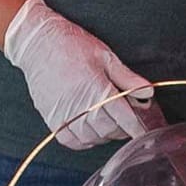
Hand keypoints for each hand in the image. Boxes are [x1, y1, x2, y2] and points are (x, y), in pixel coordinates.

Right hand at [1, 0, 162, 150]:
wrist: (38, 43)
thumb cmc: (72, 45)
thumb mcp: (105, 56)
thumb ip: (127, 78)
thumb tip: (148, 92)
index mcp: (98, 90)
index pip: (125, 119)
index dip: (138, 128)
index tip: (145, 133)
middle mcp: (82, 106)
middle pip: (110, 131)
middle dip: (122, 128)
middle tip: (125, 117)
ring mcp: (65, 115)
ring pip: (93, 138)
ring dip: (105, 134)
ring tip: (108, 121)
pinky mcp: (52, 119)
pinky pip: (72, 141)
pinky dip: (84, 140)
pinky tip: (89, 129)